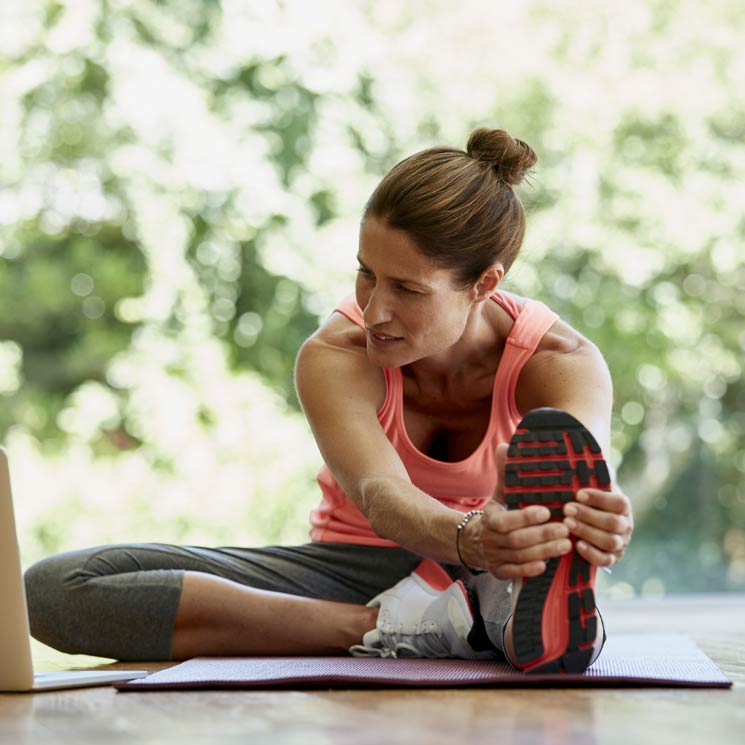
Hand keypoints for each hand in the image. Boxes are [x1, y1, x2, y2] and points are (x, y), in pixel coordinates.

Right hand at [476, 443, 572, 579]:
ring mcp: (494, 557)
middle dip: (542, 535)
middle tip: (566, 529)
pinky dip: (530, 569)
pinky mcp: (499, 572)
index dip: (526, 517)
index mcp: (490, 518)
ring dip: (544, 551)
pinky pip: (515, 573)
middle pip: (517, 540)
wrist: (474, 541)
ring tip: (566, 544)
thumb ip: (505, 473)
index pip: (506, 520)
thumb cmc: (498, 513)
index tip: (547, 511)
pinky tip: (547, 563)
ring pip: (519, 557)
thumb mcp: (500, 493)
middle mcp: (490, 539)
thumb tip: (505, 446)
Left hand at [563, 488, 632, 567]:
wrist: (592, 522)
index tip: (578, 494)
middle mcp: (625, 526)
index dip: (599, 499)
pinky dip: (591, 553)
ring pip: (610, 541)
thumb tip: (582, 471)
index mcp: (624, 508)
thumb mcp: (593, 491)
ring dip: (587, 532)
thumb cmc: (590, 503)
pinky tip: (577, 544)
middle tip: (568, 509)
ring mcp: (620, 544)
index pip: (619, 503)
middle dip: (588, 515)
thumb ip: (591, 482)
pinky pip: (605, 560)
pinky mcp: (612, 558)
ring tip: (568, 523)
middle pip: (613, 523)